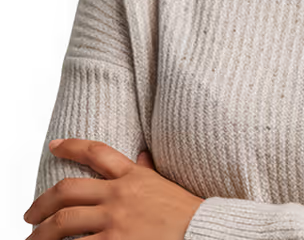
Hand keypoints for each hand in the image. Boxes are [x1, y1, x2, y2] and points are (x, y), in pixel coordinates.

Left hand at [23, 138, 203, 238]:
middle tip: (29, 214)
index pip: (96, 152)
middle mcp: (119, 194)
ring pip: (63, 222)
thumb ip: (147, 170)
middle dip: (42, 203)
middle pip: (68, 190)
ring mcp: (114, 220)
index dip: (71, 146)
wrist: (200, 231)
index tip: (54, 146)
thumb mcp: (164, 183)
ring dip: (41, 235)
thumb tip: (142, 155)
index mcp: (132, 175)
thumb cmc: (184, 210)